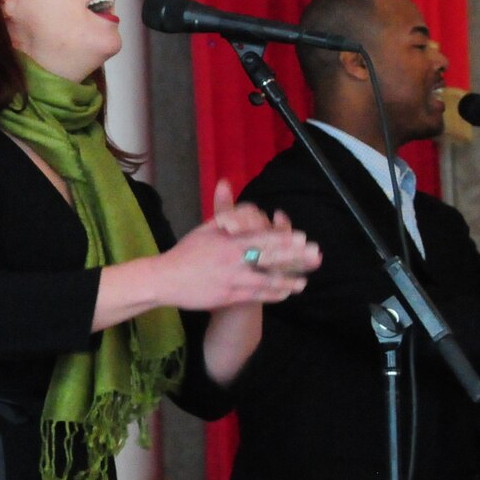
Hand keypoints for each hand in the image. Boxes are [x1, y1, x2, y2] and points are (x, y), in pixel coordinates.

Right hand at [152, 180, 320, 311]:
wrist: (165, 278)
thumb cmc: (186, 252)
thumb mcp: (204, 228)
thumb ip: (224, 212)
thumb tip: (226, 184)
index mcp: (228, 241)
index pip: (261, 237)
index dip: (283, 238)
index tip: (302, 238)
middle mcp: (233, 259)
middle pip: (269, 257)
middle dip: (294, 258)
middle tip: (314, 257)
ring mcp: (232, 279)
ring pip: (266, 280)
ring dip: (287, 281)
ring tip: (304, 282)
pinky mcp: (229, 296)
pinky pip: (256, 295)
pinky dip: (273, 295)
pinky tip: (285, 294)